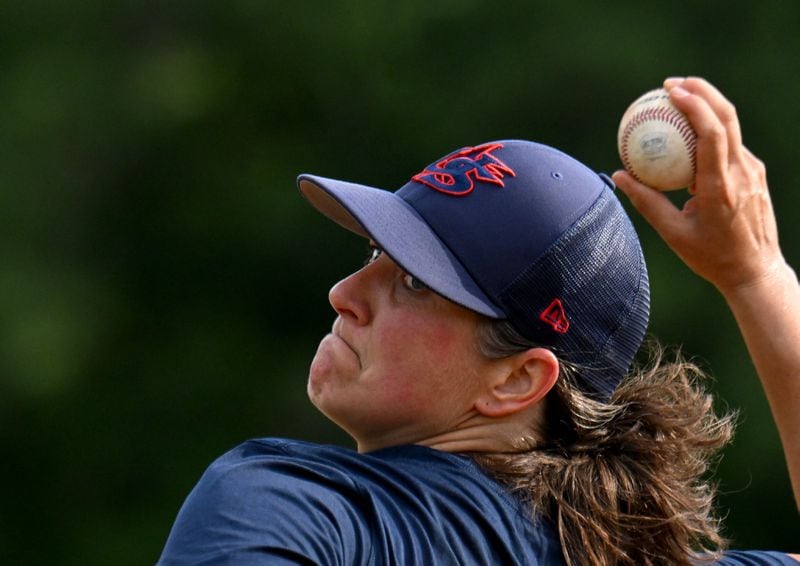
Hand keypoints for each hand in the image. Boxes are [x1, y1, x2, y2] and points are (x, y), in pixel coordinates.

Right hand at [612, 77, 785, 294]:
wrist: (755, 271)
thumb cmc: (710, 256)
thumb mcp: (673, 233)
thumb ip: (646, 202)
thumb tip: (620, 176)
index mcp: (721, 187)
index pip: (711, 133)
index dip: (693, 105)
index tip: (670, 91)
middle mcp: (742, 173)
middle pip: (727, 117)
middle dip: (701, 91)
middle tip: (671, 84)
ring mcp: (753, 172)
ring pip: (731, 128)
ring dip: (706, 107)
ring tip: (677, 100)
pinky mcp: (755, 174)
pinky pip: (730, 145)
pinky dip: (709, 132)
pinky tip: (688, 136)